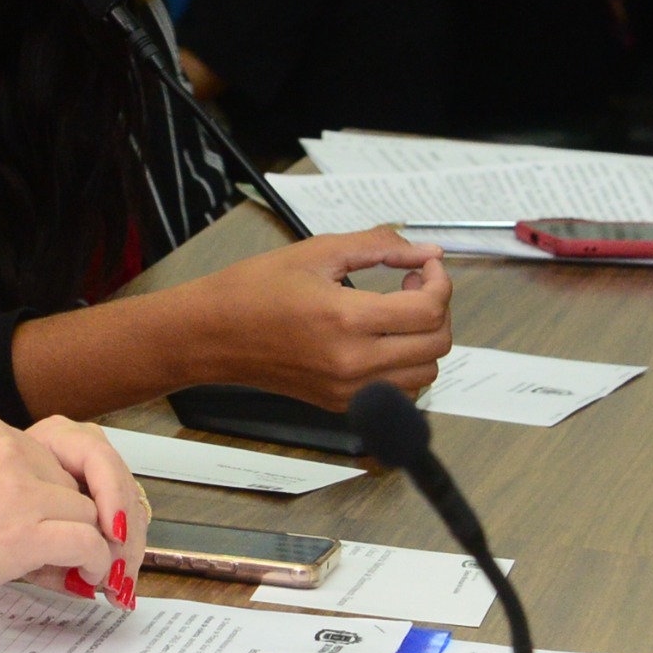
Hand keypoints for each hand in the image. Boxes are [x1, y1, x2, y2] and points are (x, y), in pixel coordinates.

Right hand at [0, 414, 147, 616]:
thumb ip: (1, 490)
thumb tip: (51, 534)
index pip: (61, 453)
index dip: (80, 493)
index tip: (90, 519)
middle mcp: (9, 447)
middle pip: (86, 478)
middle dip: (103, 515)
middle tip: (111, 548)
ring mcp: (19, 486)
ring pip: (91, 511)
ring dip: (101, 545)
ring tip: (95, 572)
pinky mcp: (25, 528)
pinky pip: (89, 541)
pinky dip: (98, 563)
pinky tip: (90, 579)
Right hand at [178, 230, 455, 405]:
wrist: (212, 335)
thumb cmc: (254, 289)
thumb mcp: (317, 252)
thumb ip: (378, 247)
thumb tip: (425, 251)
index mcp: (346, 320)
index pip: (429, 311)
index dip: (439, 282)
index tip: (425, 266)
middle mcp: (353, 363)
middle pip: (436, 344)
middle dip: (437, 307)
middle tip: (411, 284)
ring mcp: (349, 391)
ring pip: (426, 373)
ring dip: (425, 339)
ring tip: (395, 312)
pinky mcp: (342, 405)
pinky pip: (400, 391)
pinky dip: (406, 365)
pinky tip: (381, 339)